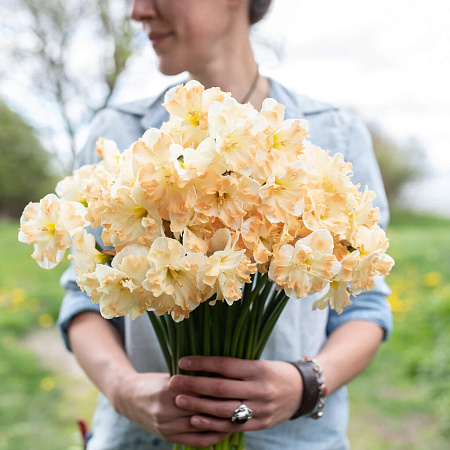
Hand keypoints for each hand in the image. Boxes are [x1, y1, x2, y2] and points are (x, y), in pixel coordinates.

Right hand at [108, 371, 231, 446]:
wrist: (128, 398)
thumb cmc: (155, 381)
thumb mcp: (172, 374)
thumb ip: (193, 378)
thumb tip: (222, 374)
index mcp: (170, 388)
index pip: (202, 390)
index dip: (222, 389)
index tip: (239, 386)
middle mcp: (167, 409)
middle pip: (204, 409)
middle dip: (226, 406)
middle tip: (246, 402)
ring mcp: (167, 426)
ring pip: (202, 427)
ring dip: (222, 423)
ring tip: (241, 417)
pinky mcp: (167, 437)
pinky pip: (195, 441)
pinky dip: (212, 436)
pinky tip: (225, 431)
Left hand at [170, 356, 302, 432]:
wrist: (302, 391)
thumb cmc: (274, 371)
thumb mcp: (257, 363)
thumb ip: (234, 367)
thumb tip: (202, 364)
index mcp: (258, 369)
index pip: (225, 365)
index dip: (203, 363)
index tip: (183, 361)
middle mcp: (260, 389)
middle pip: (221, 388)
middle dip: (195, 385)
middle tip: (174, 381)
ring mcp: (261, 409)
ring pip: (224, 409)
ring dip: (199, 405)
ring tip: (179, 400)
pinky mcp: (260, 424)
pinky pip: (233, 426)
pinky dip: (213, 424)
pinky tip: (196, 420)